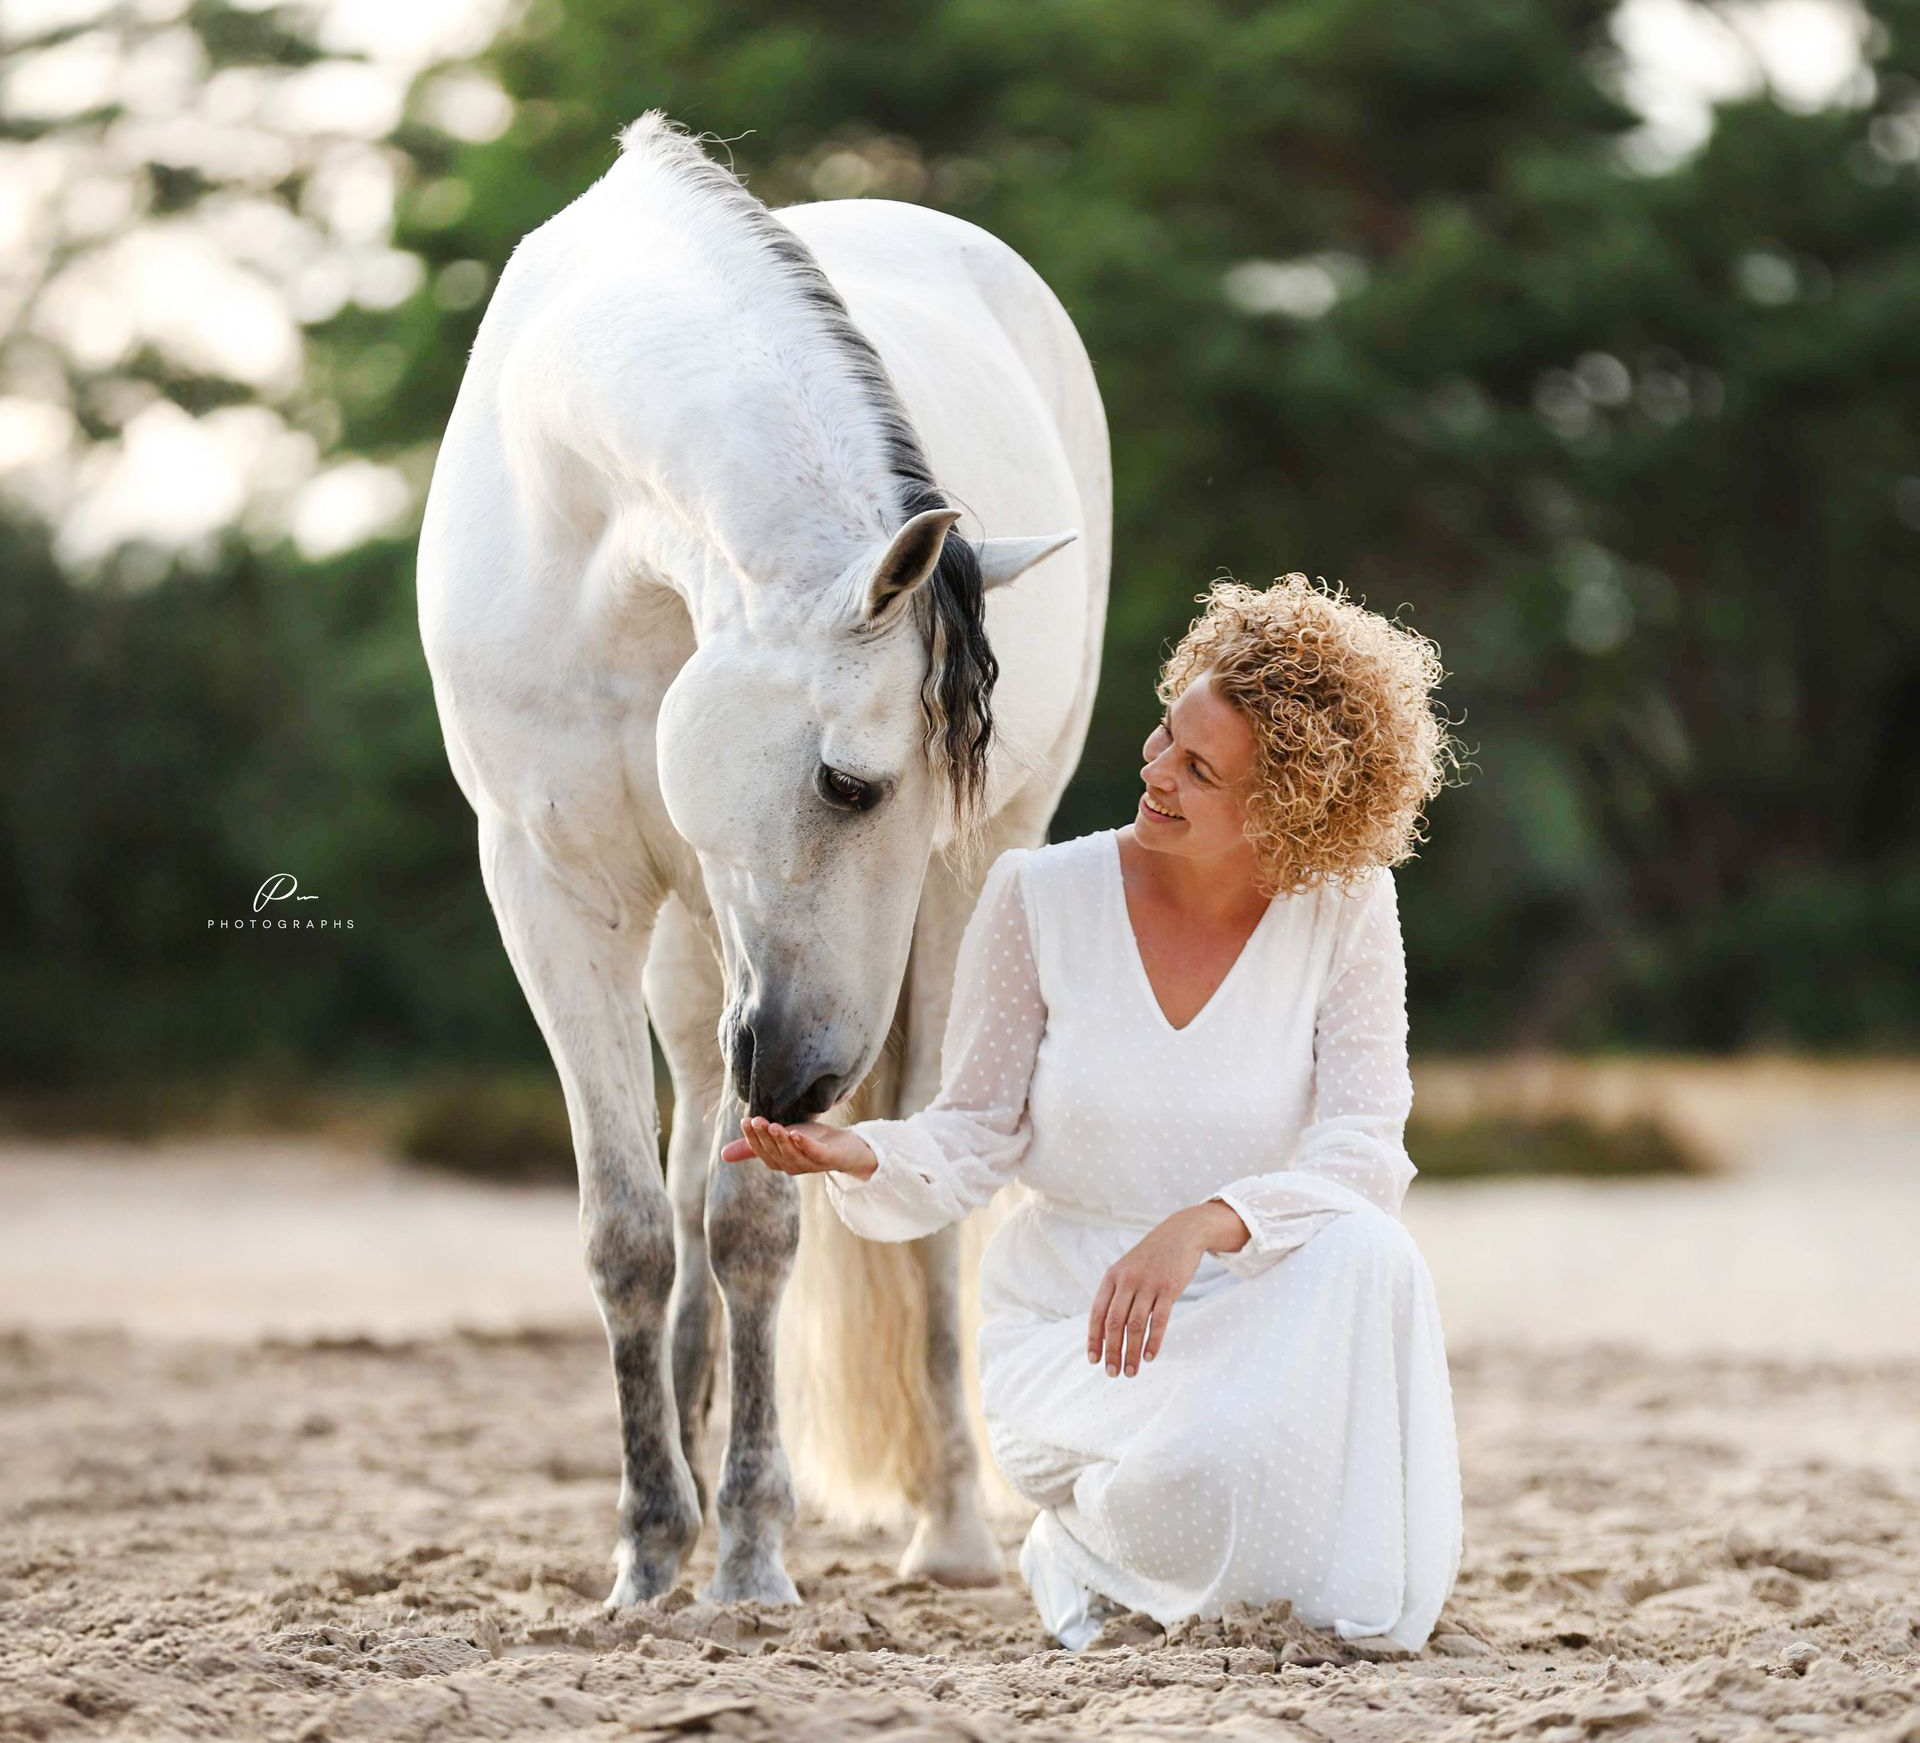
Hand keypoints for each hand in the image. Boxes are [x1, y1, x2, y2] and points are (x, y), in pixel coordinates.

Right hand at [720, 1115, 877, 1179]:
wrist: (846, 1148)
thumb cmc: (811, 1142)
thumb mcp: (781, 1138)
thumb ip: (755, 1145)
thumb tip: (722, 1155)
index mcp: (779, 1161)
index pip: (761, 1151)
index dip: (752, 1138)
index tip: (745, 1120)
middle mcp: (792, 1166)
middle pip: (774, 1153)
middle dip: (764, 1136)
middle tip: (756, 1119)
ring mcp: (810, 1164)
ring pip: (791, 1155)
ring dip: (781, 1140)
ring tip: (773, 1125)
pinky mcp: (828, 1158)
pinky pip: (814, 1153)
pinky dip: (804, 1145)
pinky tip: (796, 1134)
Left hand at [1086, 1200, 1250, 1377]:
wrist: (1180, 1233)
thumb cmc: (1150, 1257)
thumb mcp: (1127, 1269)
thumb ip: (1116, 1294)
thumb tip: (1105, 1330)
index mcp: (1112, 1277)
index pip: (1097, 1313)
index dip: (1094, 1338)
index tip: (1094, 1360)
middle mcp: (1127, 1280)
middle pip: (1114, 1323)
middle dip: (1111, 1351)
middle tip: (1112, 1373)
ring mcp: (1148, 1284)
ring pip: (1135, 1325)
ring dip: (1131, 1352)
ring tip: (1131, 1371)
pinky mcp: (1169, 1288)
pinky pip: (1159, 1320)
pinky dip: (1153, 1341)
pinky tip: (1149, 1357)